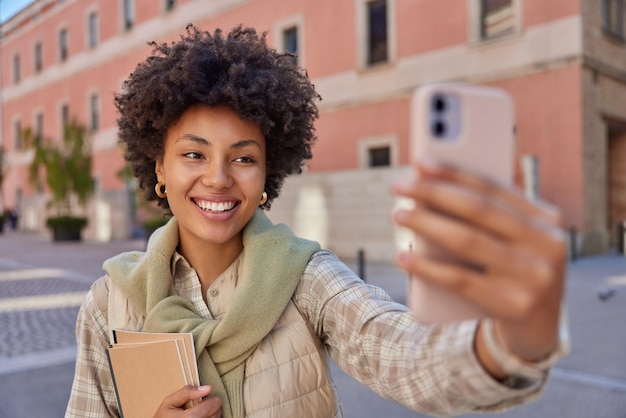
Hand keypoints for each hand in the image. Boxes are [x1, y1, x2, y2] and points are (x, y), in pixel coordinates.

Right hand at [154, 385, 221, 417]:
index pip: (215, 403)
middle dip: (210, 407)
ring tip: (197, 414)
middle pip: (218, 411)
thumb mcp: (169, 402)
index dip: (209, 398)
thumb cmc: (164, 417)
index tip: (201, 399)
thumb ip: (187, 393)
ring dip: (211, 415)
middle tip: (197, 408)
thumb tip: (208, 388)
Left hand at [392, 159, 565, 370]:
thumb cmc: (514, 273)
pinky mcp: (514, 305)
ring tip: (398, 214)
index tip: (420, 161)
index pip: (493, 187)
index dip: (454, 172)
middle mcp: (547, 244)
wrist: (538, 330)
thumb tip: (432, 183)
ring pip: (466, 241)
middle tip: (399, 185)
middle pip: (478, 210)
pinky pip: (459, 280)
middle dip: (433, 193)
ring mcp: (533, 276)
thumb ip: (489, 215)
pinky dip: (426, 266)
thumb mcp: (515, 241)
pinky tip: (402, 256)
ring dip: (426, 224)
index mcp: (547, 219)